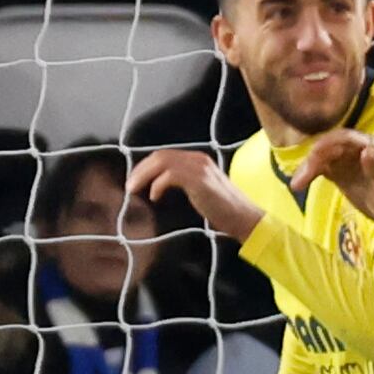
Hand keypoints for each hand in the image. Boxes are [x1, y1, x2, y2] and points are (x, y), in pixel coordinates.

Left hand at [127, 147, 263, 243]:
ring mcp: (199, 167)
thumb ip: (183, 183)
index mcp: (197, 159)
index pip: (164, 155)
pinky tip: (155, 197)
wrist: (244, 218)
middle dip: (140, 169)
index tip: (134, 181)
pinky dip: (158, 185)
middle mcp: (197, 158)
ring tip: (134, 189)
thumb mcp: (200, 191)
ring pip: (162, 162)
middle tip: (129, 186)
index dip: (145, 166)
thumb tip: (156, 186)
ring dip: (144, 175)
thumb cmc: (222, 210)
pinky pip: (170, 175)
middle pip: (160, 155)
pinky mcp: (199, 179)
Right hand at [285, 132, 373, 226]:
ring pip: (320, 156)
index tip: (315, 158)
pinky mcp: (336, 170)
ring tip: (296, 185)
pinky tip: (298, 185)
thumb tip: (366, 151)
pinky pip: (319, 168)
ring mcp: (344, 158)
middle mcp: (354, 146)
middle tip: (301, 178)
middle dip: (313, 159)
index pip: (345, 139)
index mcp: (369, 144)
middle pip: (328, 146)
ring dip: (306, 168)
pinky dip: (308, 175)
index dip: (328, 146)